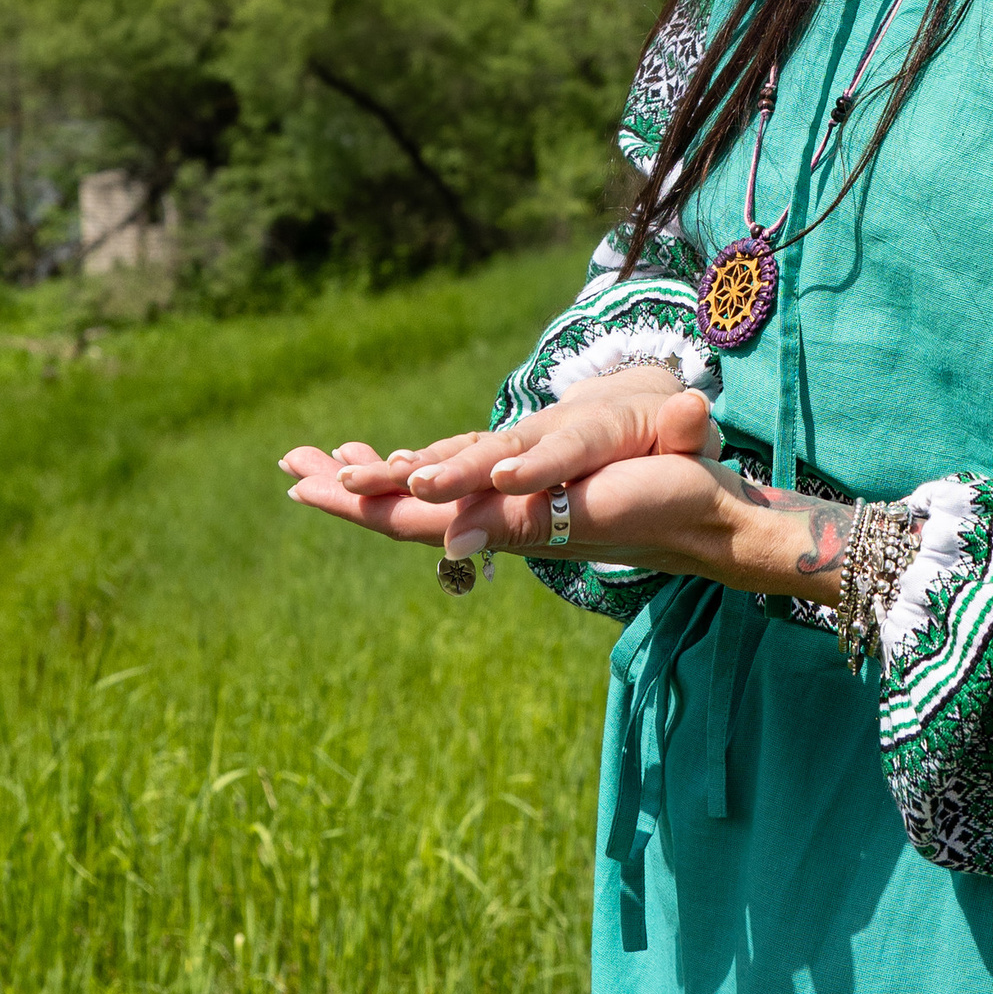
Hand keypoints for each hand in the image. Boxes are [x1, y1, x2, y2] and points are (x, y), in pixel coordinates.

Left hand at [278, 367, 857, 597]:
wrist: (703, 520)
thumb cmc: (653, 506)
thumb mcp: (585, 508)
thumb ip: (521, 519)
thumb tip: (450, 537)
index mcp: (498, 526)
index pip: (407, 517)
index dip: (356, 501)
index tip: (305, 483)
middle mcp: (496, 523)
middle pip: (403, 511)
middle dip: (346, 488)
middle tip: (290, 462)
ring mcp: (512, 515)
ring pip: (429, 499)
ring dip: (378, 478)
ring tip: (332, 456)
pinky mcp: (533, 503)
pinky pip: (462, 489)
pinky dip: (424, 473)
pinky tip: (413, 464)